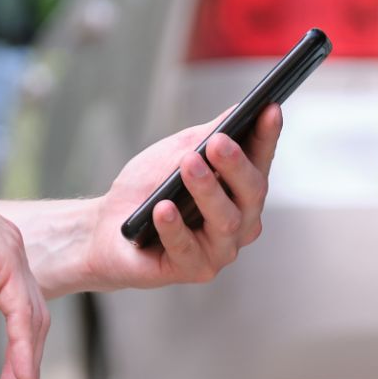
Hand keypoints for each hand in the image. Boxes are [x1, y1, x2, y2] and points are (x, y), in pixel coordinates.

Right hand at [0, 133, 47, 378]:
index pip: (17, 310)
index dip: (16, 349)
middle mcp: (10, 254)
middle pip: (31, 320)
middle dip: (25, 365)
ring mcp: (10, 254)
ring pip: (31, 320)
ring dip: (25, 364)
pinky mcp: (1, 257)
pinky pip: (20, 311)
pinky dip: (22, 345)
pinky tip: (23, 375)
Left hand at [82, 104, 281, 291]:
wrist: (107, 227)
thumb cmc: (147, 189)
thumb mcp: (177, 152)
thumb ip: (207, 136)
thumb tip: (238, 111)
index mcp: (240, 191)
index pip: (260, 161)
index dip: (267, 136)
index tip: (270, 109)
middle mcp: (239, 222)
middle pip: (251, 193)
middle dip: (236, 166)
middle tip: (218, 143)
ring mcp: (220, 249)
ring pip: (225, 221)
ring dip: (207, 191)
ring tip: (188, 165)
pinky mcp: (194, 269)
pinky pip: (187, 248)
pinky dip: (174, 227)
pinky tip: (163, 209)